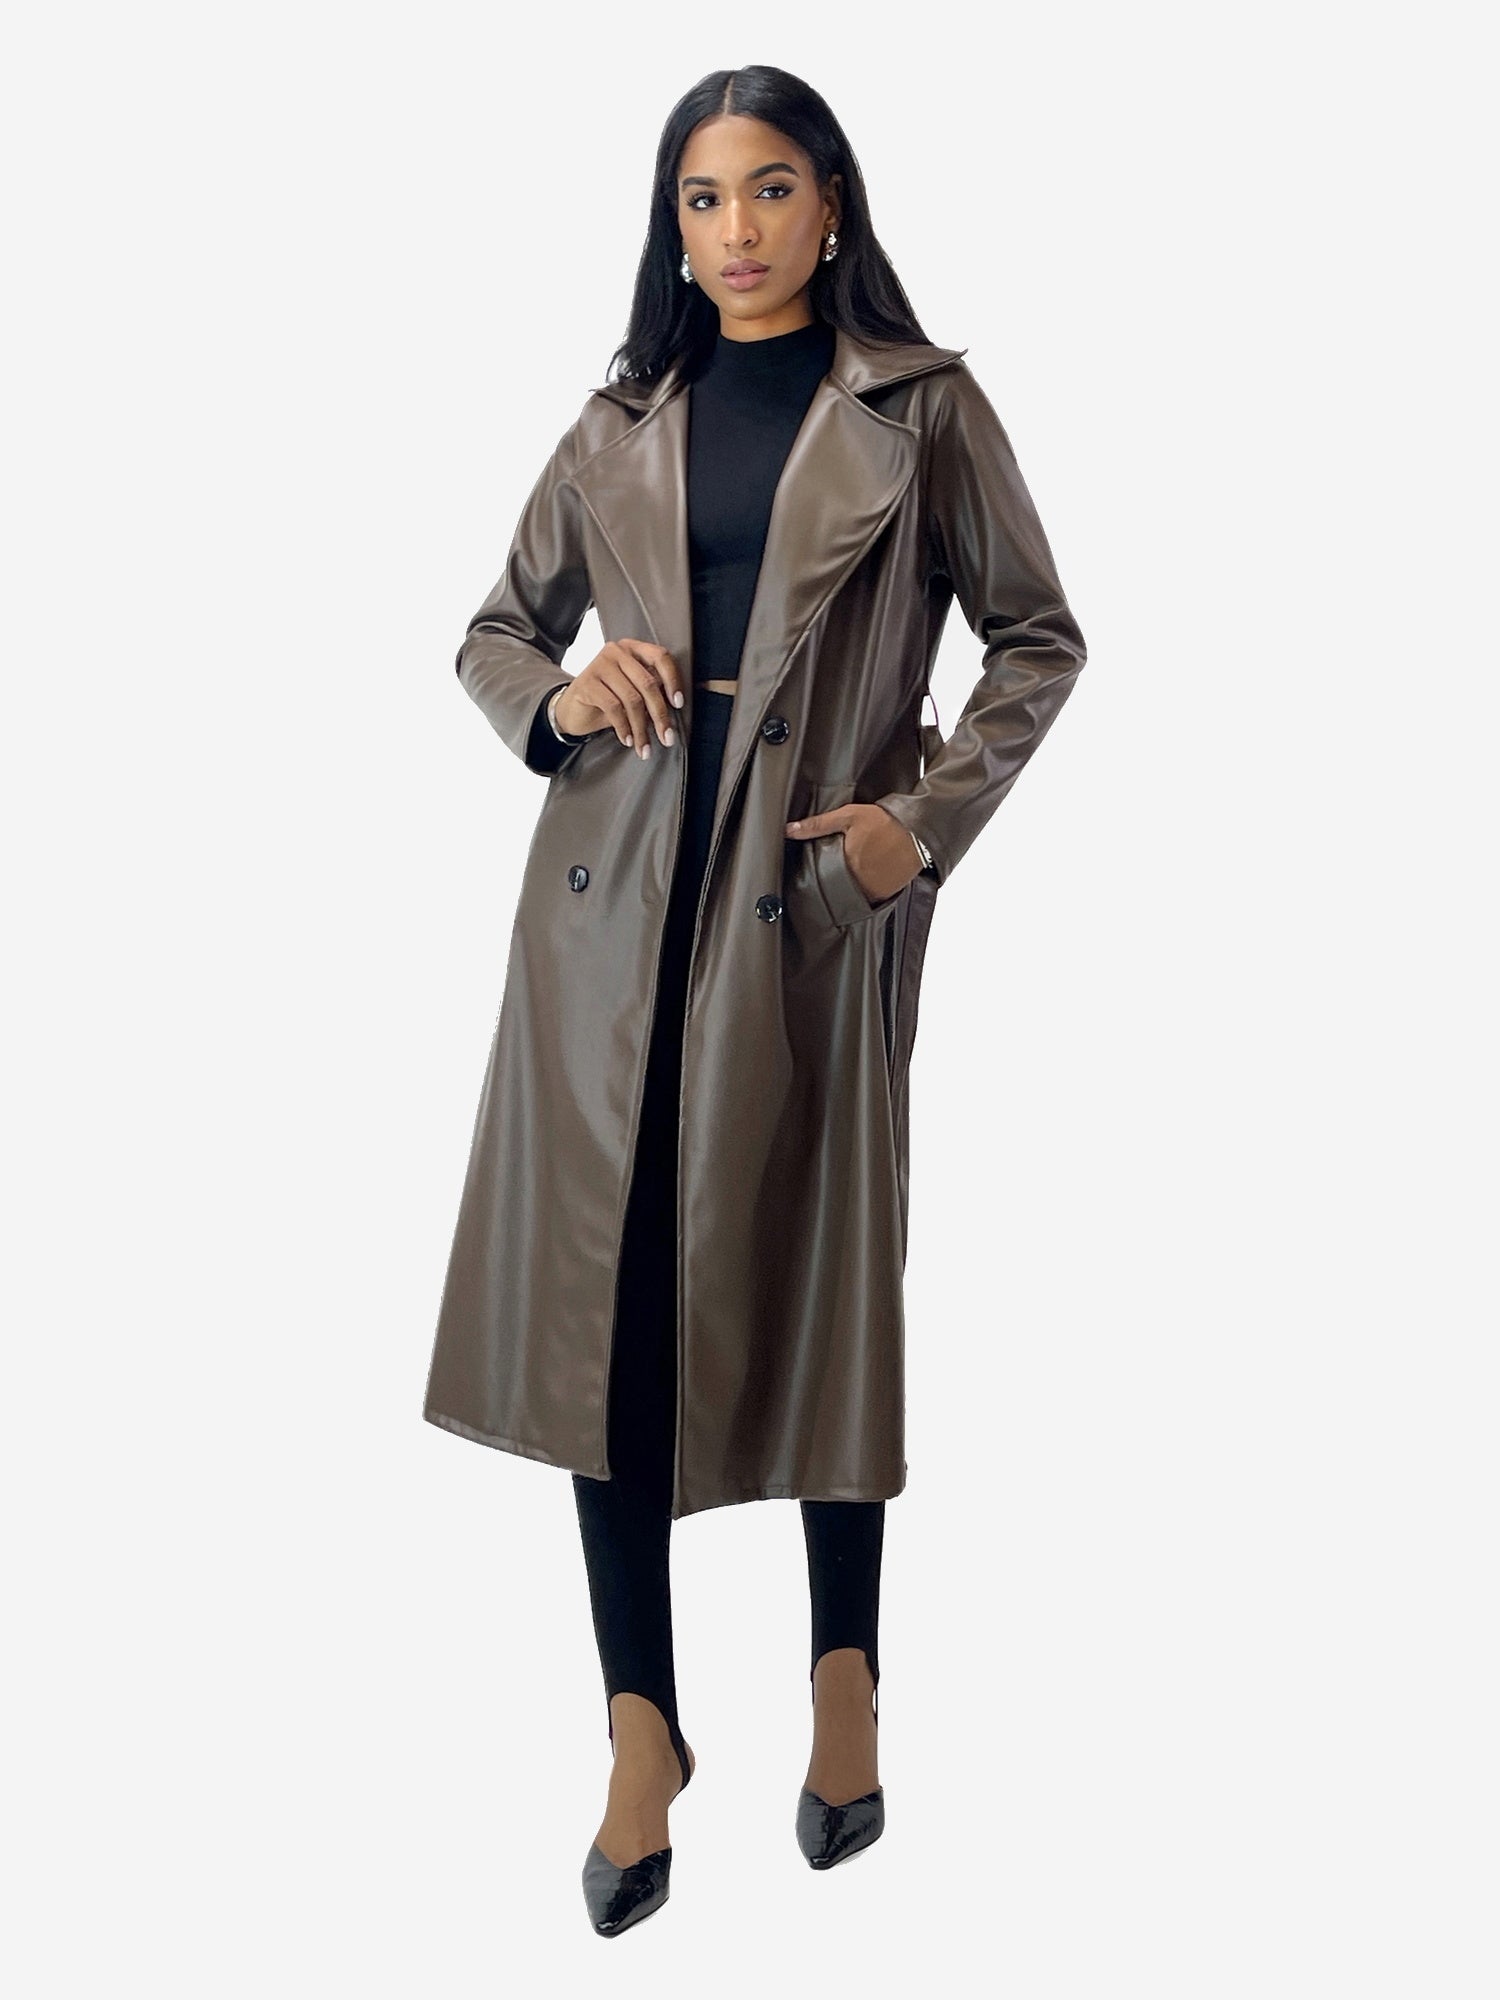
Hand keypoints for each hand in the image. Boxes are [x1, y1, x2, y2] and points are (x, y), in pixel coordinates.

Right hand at [555, 641, 684, 759]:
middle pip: (648, 683)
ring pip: (632, 699)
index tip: (678, 704)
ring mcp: (600, 664)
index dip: (673, 680)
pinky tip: (627, 740)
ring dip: (641, 728)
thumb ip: (652, 692)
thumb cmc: (607, 701)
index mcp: (633, 649)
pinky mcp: (587, 682)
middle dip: (660, 715)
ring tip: (644, 747)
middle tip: (666, 737)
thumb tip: (674, 706)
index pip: (660, 657)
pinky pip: (614, 708)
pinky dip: (624, 728)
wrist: (573, 710)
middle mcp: (617, 651)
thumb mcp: (633, 693)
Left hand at [784, 803, 922, 905]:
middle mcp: (859, 882)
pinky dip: (863, 893)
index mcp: (846, 864)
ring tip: (846, 879)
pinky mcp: (886, 895)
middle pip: (835, 890)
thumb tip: (790, 829)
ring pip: (851, 897)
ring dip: (847, 890)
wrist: (918, 831)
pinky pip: (868, 900)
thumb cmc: (884, 822)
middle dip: (830, 884)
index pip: (821, 878)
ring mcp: (874, 891)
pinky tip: (863, 881)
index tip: (811, 874)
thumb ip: (818, 824)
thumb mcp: (849, 816)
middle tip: (829, 875)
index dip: (815, 877)